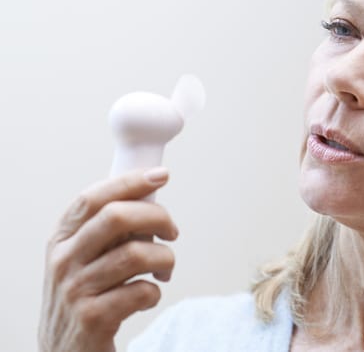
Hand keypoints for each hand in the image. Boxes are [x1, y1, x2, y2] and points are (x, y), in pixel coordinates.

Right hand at [38, 168, 178, 351]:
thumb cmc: (84, 298)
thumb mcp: (82, 259)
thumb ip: (107, 231)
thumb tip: (149, 197)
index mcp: (61, 240)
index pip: (93, 198)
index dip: (129, 182)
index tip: (161, 176)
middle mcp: (64, 261)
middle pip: (117, 217)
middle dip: (157, 217)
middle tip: (172, 231)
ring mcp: (76, 290)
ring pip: (136, 254)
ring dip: (164, 258)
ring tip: (165, 269)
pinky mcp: (93, 318)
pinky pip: (141, 291)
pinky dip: (155, 291)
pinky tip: (147, 295)